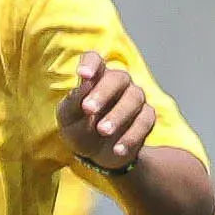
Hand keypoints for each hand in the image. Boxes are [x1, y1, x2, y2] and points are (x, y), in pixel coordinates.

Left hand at [57, 51, 156, 171]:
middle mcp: (118, 83)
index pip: (95, 60)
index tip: (83, 75)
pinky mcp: (146, 118)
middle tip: (88, 110)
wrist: (96, 154)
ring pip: (134, 98)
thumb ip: (73, 102)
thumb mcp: (67, 118)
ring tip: (102, 131)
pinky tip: (117, 149)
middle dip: (103, 93)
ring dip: (118, 115)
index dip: (90, 64)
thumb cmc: (78, 128)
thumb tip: (84, 83)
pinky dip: (131, 136)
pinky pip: (145, 122)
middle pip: (118, 78)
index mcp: (94, 77)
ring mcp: (134, 98)